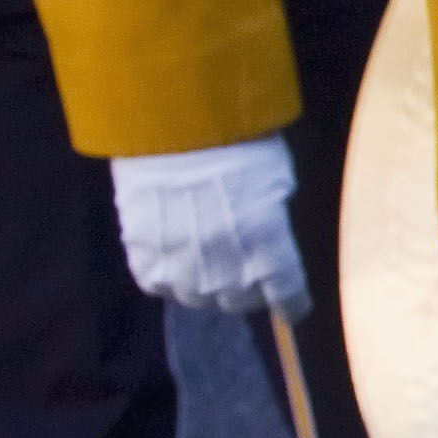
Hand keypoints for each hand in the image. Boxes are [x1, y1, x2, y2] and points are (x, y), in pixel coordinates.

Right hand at [111, 134, 310, 316]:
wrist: (175, 130)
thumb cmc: (239, 147)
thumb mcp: (278, 183)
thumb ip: (276, 224)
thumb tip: (273, 242)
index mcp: (269, 251)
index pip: (288, 298)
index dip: (292, 303)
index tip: (292, 306)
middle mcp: (228, 273)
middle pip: (240, 302)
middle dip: (246, 287)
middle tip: (241, 261)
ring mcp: (183, 273)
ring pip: (198, 299)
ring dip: (205, 282)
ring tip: (202, 254)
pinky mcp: (145, 263)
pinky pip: (159, 286)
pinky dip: (167, 274)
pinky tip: (171, 251)